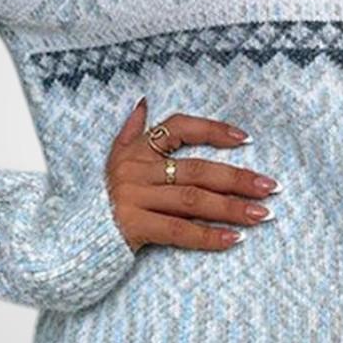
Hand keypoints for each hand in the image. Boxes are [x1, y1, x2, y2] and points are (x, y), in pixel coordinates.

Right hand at [105, 96, 279, 252]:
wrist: (73, 240)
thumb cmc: (101, 200)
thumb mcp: (112, 160)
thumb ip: (130, 131)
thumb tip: (144, 102)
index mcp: (135, 151)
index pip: (179, 127)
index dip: (213, 130)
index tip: (245, 139)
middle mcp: (136, 170)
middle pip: (197, 170)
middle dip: (237, 178)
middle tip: (270, 187)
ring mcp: (134, 198)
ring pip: (193, 201)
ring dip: (231, 208)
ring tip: (262, 214)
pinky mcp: (133, 226)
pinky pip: (178, 231)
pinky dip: (208, 236)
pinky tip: (233, 239)